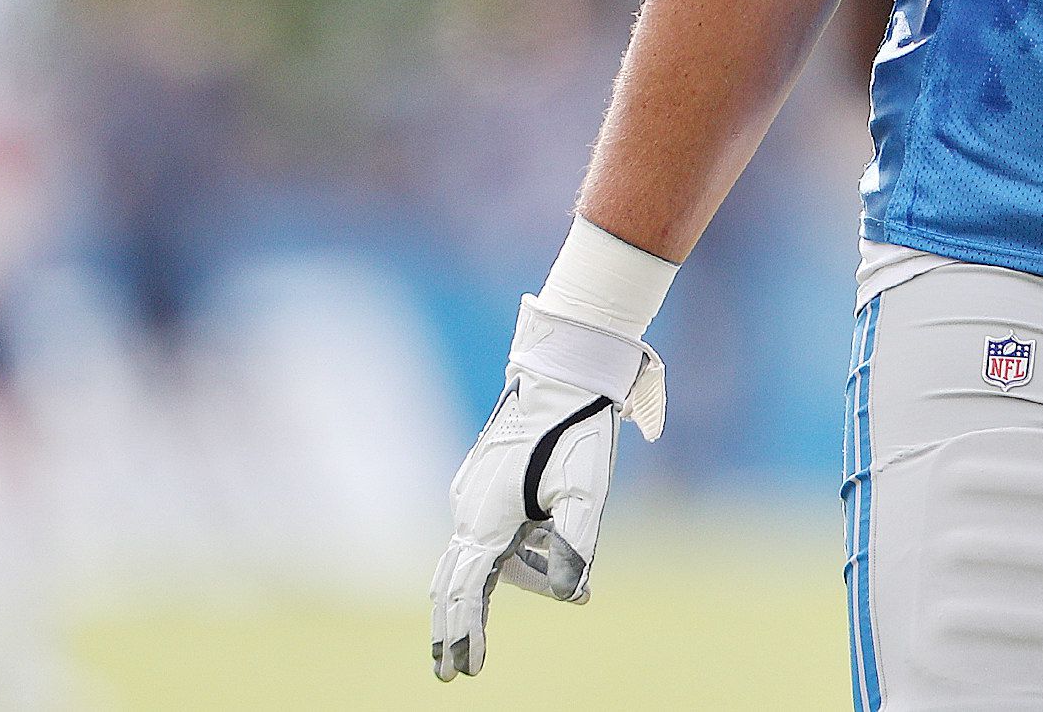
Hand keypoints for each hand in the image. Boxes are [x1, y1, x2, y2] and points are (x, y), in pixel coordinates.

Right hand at [431, 297, 666, 679]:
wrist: (562, 372)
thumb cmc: (577, 431)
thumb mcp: (587, 493)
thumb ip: (576, 547)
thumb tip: (572, 595)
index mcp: (489, 519)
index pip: (469, 590)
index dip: (466, 633)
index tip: (464, 670)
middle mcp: (469, 509)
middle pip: (455, 581)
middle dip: (455, 627)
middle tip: (455, 669)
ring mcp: (472, 492)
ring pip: (480, 554)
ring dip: (506, 584)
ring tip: (569, 594)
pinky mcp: (482, 479)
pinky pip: (489, 529)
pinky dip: (510, 553)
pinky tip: (547, 550)